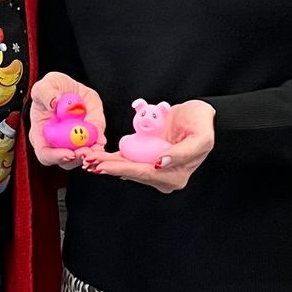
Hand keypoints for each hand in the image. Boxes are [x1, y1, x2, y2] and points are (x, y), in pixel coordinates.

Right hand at [28, 71, 106, 168]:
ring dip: (91, 155)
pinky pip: (95, 144)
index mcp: (41, 134)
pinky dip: (99, 144)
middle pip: (66, 161)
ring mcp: (74, 142)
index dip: (56, 157)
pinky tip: (101, 141)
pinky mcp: (89, 136)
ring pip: (82, 157)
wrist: (69, 87)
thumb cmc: (51, 88)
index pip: (45, 154)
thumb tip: (54, 102)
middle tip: (86, 151)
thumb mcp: (44, 86)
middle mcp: (57, 143)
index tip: (69, 153)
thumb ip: (46, 93)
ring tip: (97, 147)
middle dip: (78, 159)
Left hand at [85, 99, 215, 193]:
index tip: (105, 166)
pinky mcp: (147, 158)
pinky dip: (113, 158)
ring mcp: (154, 168)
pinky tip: (98, 157)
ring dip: (107, 163)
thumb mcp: (201, 138)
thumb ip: (183, 153)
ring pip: (127, 167)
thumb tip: (161, 162)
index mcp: (176, 176)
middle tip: (90, 163)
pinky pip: (128, 159)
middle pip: (132, 172)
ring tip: (89, 160)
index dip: (123, 169)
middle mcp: (163, 176)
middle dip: (110, 167)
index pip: (144, 173)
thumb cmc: (202, 124)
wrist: (200, 115)